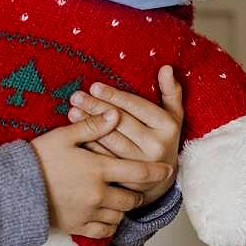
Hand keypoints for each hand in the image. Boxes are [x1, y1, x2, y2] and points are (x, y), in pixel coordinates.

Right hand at [31, 113, 173, 240]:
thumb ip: (93, 126)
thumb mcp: (65, 136)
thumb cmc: (38, 157)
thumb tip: (115, 113)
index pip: (138, 171)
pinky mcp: (78, 226)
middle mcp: (98, 194)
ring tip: (120, 198)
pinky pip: (105, 230)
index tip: (168, 170)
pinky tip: (107, 215)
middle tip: (138, 186)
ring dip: (124, 207)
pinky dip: (110, 223)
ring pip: (120, 215)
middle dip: (138, 192)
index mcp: (98, 169)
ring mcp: (89, 213)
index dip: (157, 172)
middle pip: (132, 197)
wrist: (13, 188)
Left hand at [67, 65, 183, 205]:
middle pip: (121, 122)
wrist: (160, 178)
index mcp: (167, 126)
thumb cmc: (162, 137)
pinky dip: (88, 145)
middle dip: (96, 107)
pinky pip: (105, 158)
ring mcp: (142, 164)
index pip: (136, 106)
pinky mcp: (128, 178)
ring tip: (72, 111)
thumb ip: (170, 91)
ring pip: (111, 140)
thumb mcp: (172, 115)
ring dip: (89, 125)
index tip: (94, 86)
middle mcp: (157, 146)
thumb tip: (166, 67)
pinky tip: (75, 133)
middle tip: (76, 97)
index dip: (114, 96)